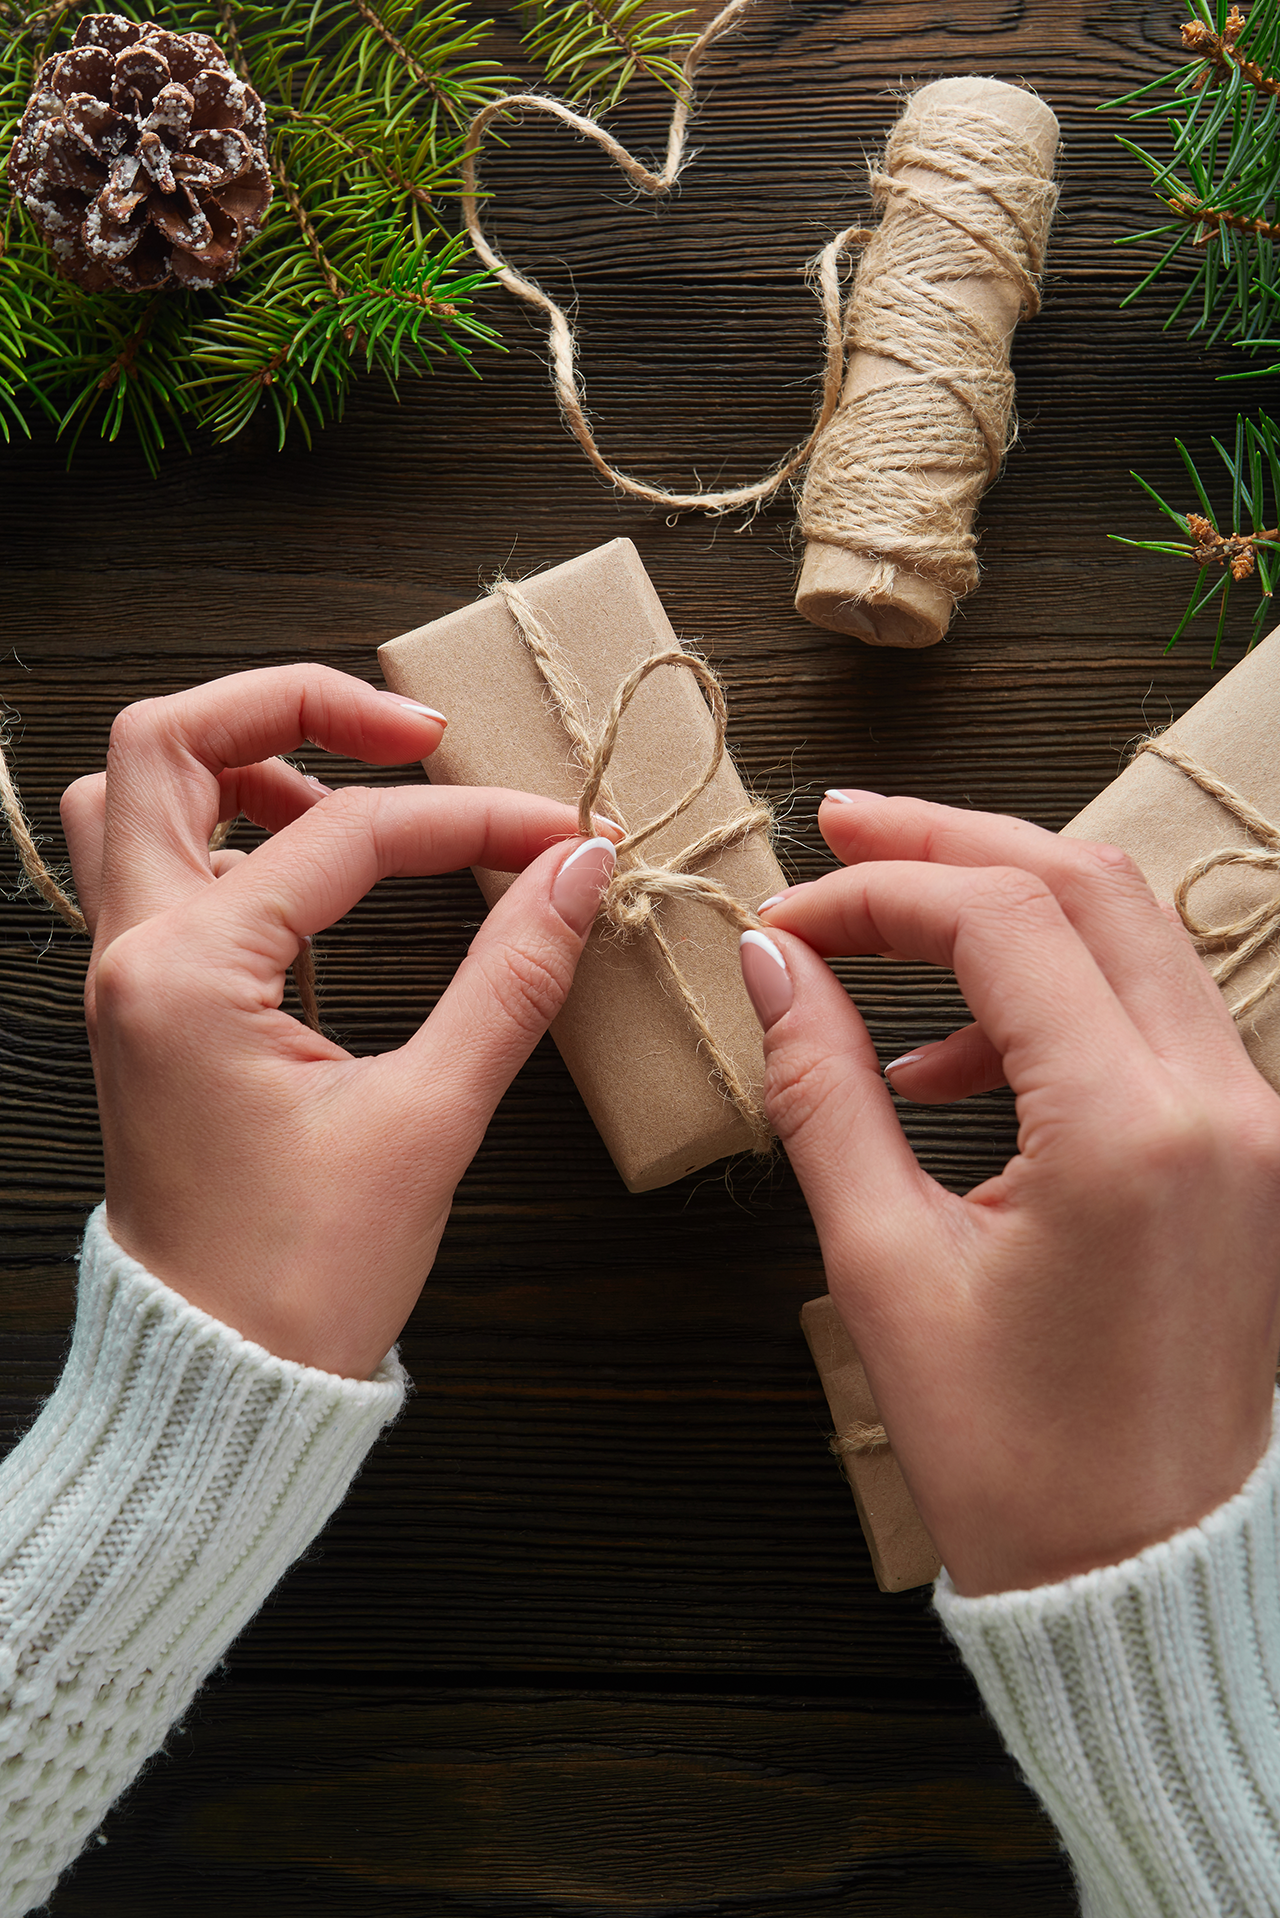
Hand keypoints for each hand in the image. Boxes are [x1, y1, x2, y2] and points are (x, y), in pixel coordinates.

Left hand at [60, 665, 616, 1378]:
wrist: (218, 1385)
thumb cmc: (304, 1277)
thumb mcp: (429, 1121)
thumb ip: (508, 979)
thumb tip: (576, 870)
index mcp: (189, 976)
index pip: (344, 834)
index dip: (468, 819)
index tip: (558, 836)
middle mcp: (131, 956)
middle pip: (164, 743)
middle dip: (291, 704)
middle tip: (410, 733)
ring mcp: (123, 979)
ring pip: (134, 797)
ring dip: (237, 760)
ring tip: (348, 787)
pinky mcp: (144, 1009)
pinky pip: (151, 868)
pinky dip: (224, 831)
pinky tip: (310, 868)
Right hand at [742, 791, 1279, 1595]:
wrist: (1141, 1577)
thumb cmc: (1015, 1461)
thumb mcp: (886, 1266)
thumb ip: (822, 1090)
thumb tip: (771, 965)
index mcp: (1129, 1131)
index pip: (1001, 919)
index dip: (878, 891)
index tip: (787, 915)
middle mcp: (1220, 1104)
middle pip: (1085, 882)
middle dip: (950, 842)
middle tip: (842, 831)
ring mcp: (1253, 1124)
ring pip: (1131, 931)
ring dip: (1006, 909)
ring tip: (883, 947)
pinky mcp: (1250, 1151)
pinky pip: (1153, 1013)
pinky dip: (1053, 995)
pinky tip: (954, 1063)